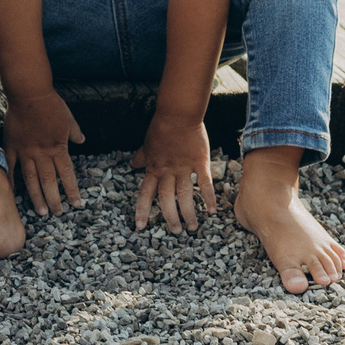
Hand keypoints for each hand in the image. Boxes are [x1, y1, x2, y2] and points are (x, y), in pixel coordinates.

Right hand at [1, 87, 86, 215]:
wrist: (30, 93)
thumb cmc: (51, 104)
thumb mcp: (69, 118)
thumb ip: (75, 132)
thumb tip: (82, 140)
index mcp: (58, 148)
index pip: (67, 174)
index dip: (72, 190)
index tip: (76, 204)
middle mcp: (42, 154)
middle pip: (49, 182)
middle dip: (54, 200)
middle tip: (57, 214)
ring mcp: (26, 151)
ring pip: (31, 179)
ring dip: (36, 196)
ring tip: (40, 211)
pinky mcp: (12, 146)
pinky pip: (10, 166)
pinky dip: (10, 179)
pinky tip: (11, 192)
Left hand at [130, 113, 213, 233]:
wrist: (178, 113)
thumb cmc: (161, 128)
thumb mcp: (146, 144)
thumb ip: (141, 157)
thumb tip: (132, 164)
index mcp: (153, 168)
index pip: (145, 193)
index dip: (142, 210)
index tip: (140, 226)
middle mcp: (167, 171)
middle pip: (166, 199)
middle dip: (170, 217)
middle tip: (175, 231)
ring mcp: (184, 167)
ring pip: (185, 195)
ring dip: (188, 213)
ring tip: (192, 227)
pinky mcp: (200, 161)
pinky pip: (205, 182)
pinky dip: (209, 197)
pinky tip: (212, 210)